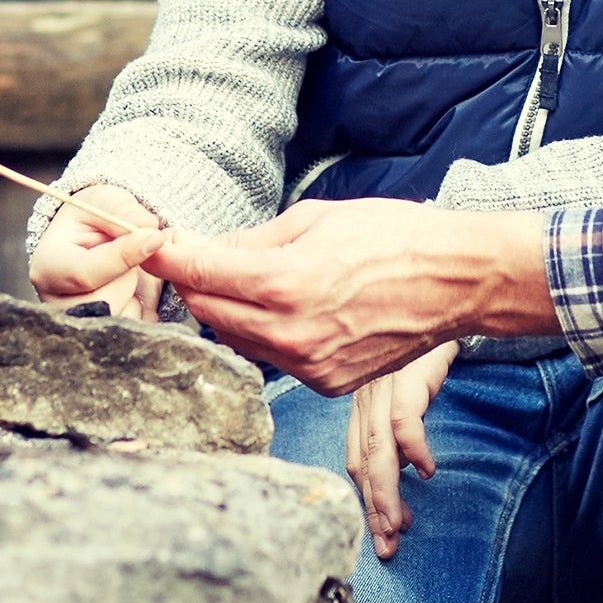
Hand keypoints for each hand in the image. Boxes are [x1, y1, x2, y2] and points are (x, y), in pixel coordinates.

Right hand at [27, 182, 166, 318]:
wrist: (97, 241)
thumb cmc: (95, 219)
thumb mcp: (105, 201)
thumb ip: (124, 212)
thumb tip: (149, 230)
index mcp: (47, 268)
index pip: (86, 274)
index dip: (124, 256)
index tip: (155, 238)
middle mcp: (57, 304)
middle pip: (107, 301)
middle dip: (129, 275)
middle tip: (131, 255)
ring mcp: (79, 325)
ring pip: (124, 317)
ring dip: (138, 292)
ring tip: (126, 272)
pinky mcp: (105, 339)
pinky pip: (137, 327)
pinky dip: (145, 308)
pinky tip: (133, 289)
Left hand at [148, 200, 551, 394]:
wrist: (456, 283)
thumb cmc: (393, 238)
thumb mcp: (316, 218)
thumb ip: (253, 240)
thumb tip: (205, 247)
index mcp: (282, 282)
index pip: (199, 273)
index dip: (165, 257)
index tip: (146, 246)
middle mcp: (289, 332)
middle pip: (209, 311)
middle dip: (198, 282)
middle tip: (200, 258)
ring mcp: (308, 365)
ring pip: (239, 339)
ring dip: (231, 311)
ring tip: (253, 282)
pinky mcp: (325, 384)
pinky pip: (275, 359)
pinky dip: (269, 335)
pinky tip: (291, 311)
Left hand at [345, 340, 458, 558]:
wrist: (445, 291)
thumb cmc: (426, 334)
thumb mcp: (408, 377)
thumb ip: (399, 416)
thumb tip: (408, 462)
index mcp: (362, 398)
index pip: (355, 457)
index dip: (366, 496)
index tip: (381, 528)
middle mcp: (366, 394)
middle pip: (362, 462)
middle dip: (374, 510)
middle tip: (386, 546)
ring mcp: (383, 385)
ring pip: (378, 451)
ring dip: (387, 494)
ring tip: (399, 526)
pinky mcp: (405, 375)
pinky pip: (404, 422)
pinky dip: (415, 451)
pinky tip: (428, 472)